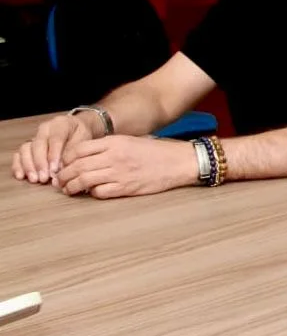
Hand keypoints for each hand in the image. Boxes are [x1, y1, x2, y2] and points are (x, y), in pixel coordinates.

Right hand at [11, 114, 92, 183]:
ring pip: (26, 149)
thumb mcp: (84, 139)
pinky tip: (21, 176)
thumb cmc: (81, 134)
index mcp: (60, 124)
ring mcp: (35, 136)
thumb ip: (73, 152)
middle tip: (44, 178)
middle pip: (38, 145)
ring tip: (34, 179)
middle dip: (40, 163)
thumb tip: (61, 168)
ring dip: (29, 165)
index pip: (55, 139)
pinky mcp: (28, 145)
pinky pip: (19, 154)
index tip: (54, 169)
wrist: (76, 127)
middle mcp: (45, 129)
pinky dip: (18, 165)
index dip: (54, 155)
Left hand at [54, 136, 197, 198]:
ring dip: (72, 187)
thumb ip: (109, 147)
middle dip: (64, 176)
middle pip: (77, 166)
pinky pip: (100, 193)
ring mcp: (120, 173)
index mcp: (114, 142)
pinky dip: (92, 194)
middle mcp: (114, 157)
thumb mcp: (130, 141)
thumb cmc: (155, 152)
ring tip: (69, 190)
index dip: (66, 159)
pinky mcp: (126, 188)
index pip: (79, 150)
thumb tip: (85, 158)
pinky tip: (92, 192)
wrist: (178, 162)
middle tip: (60, 181)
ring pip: (84, 181)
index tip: (63, 165)